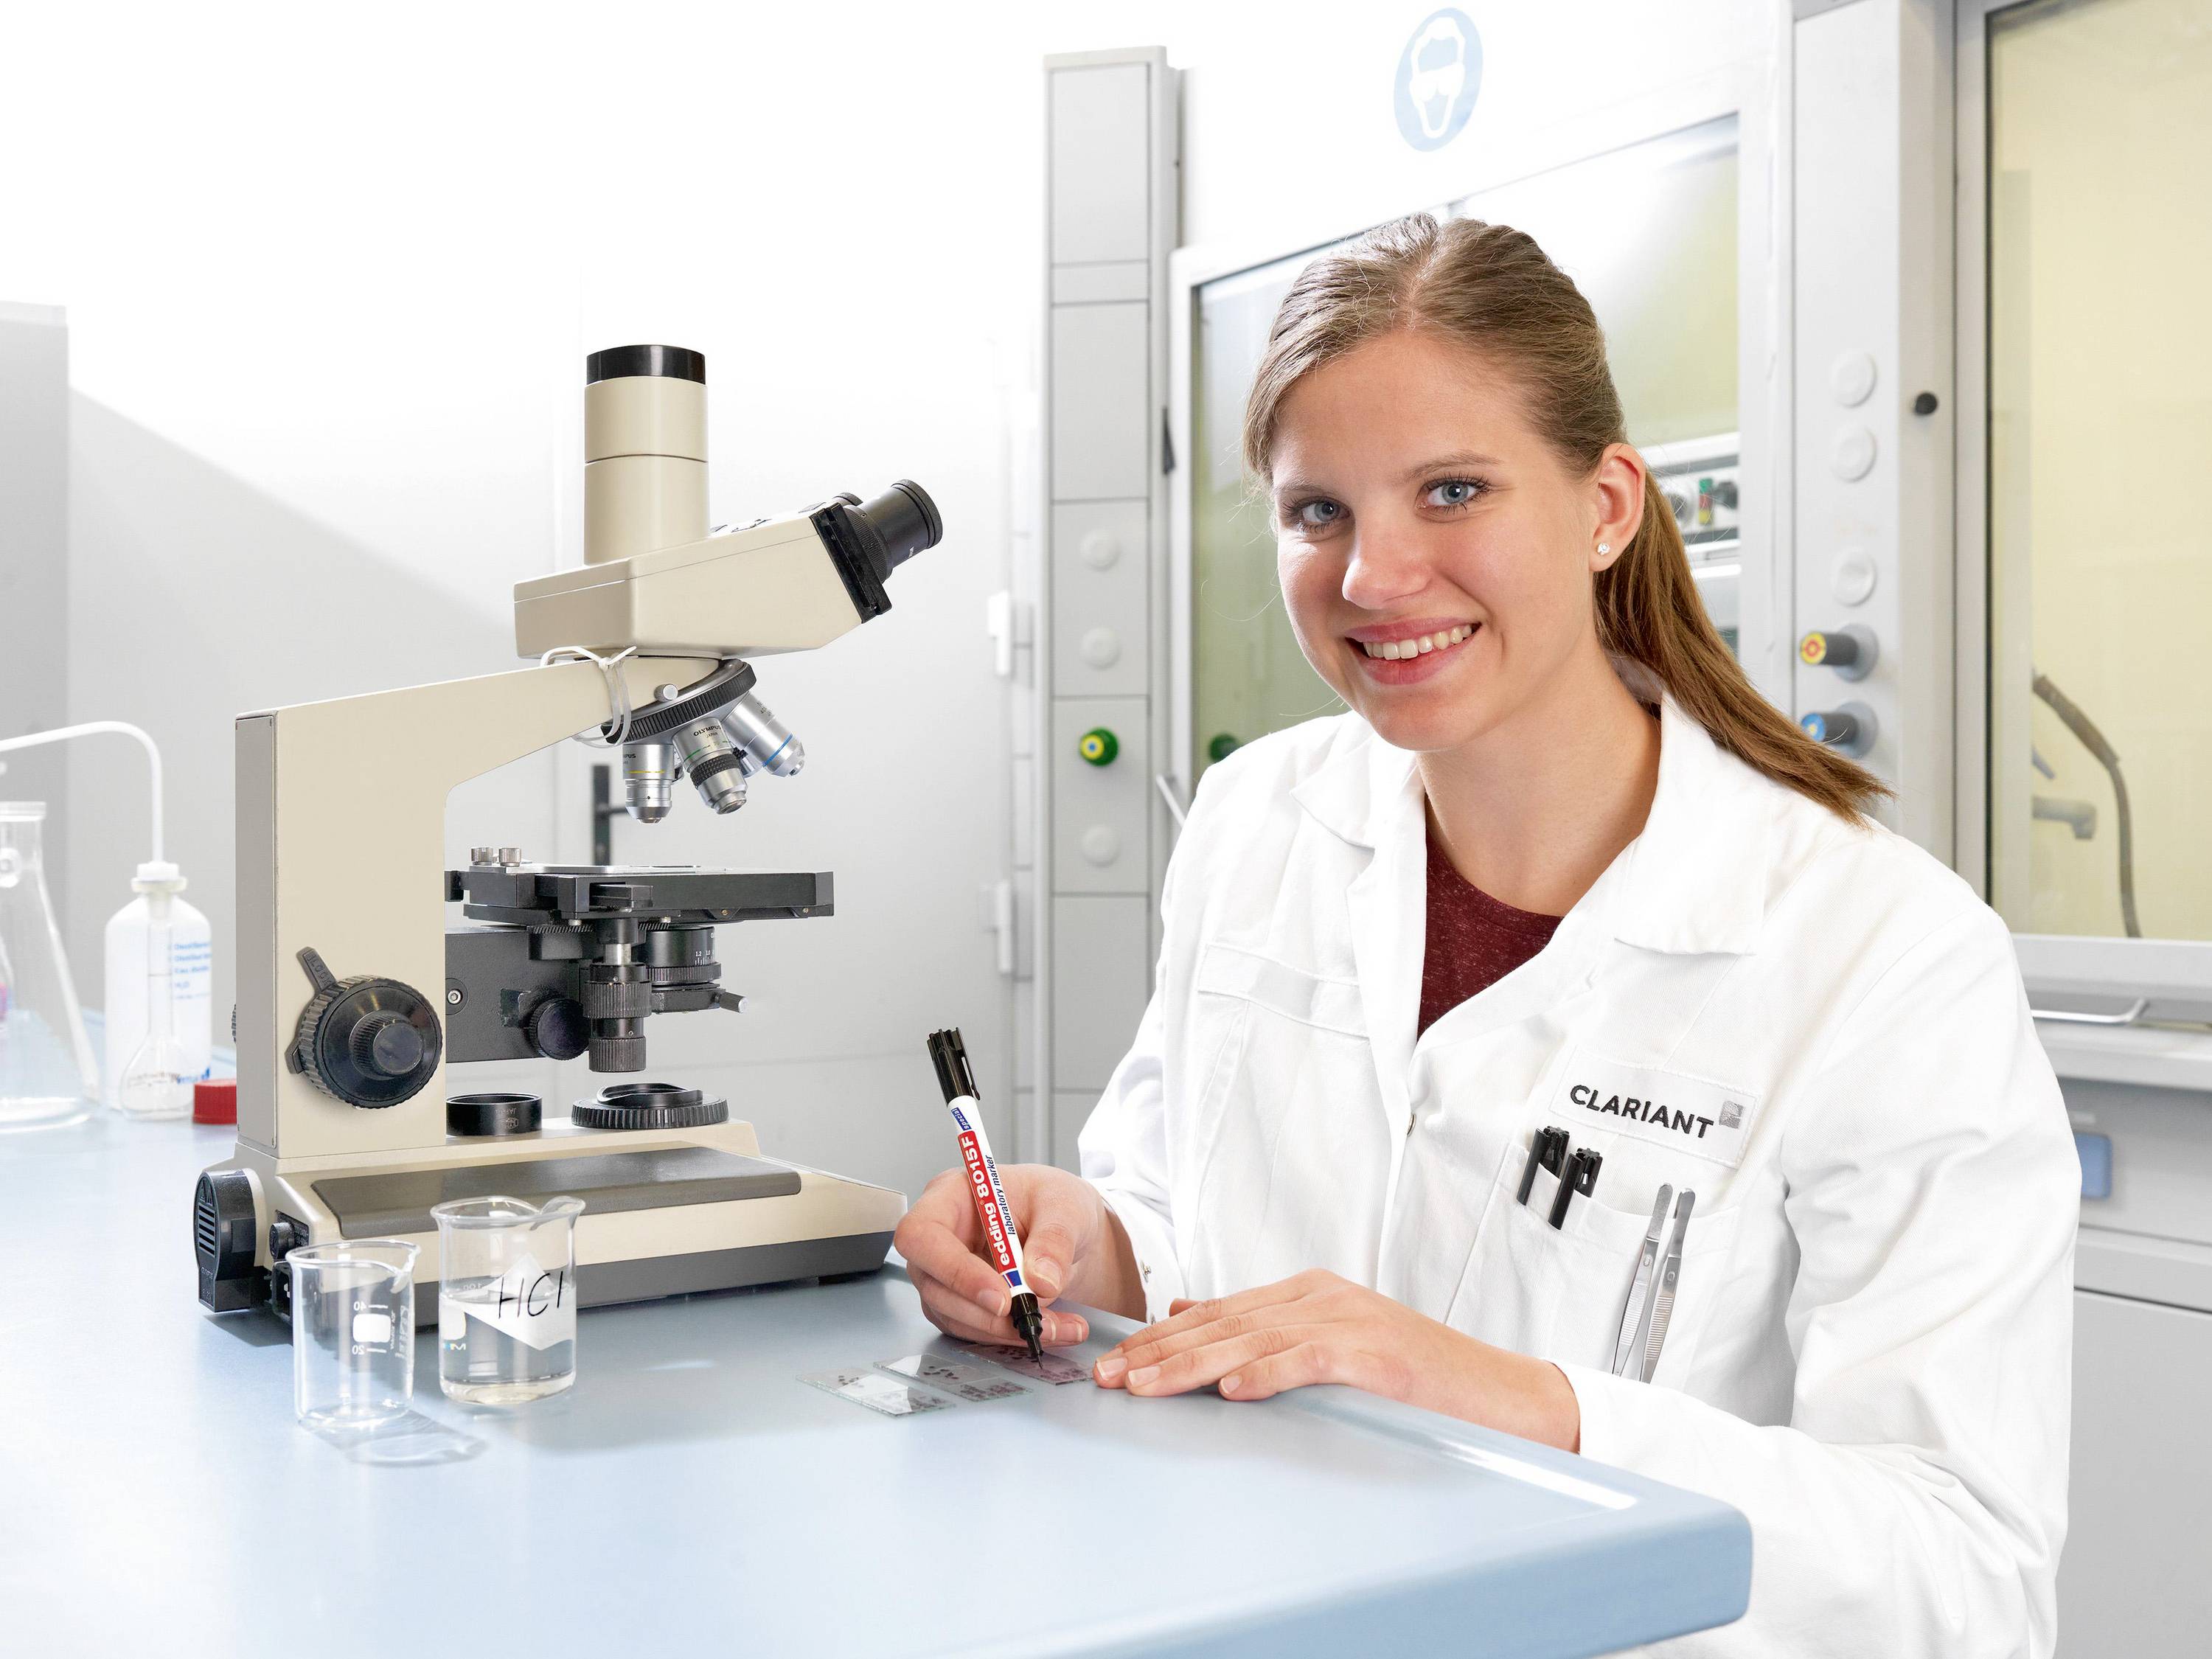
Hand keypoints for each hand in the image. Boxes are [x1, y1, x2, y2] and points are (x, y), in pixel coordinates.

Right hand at [894, 1162, 1141, 1347]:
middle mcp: (940, 1235)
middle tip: (1033, 1319)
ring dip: (1005, 1330)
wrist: (1067, 1229)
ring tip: (1059, 1326)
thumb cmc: (1052, 1201)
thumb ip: (1055, 1239)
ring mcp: (944, 1272)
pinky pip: (974, 1329)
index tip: (1000, 1297)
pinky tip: (1052, 1328)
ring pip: (954, 1315)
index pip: (923, 1234)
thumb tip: (1040, 1281)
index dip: (954, 1269)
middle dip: (985, 1313)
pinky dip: (1012, 1336)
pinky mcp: (959, 1302)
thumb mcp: (1065, 1207)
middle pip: (934, 1284)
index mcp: (951, 1195)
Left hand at [1089, 1268, 1581, 1450]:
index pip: (1217, 1313)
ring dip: (1192, 1366)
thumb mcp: (1331, 1344)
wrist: (1500, 1395)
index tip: (1112, 1362)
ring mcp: (1350, 1321)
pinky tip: (1232, 1390)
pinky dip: (1267, 1373)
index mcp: (1307, 1293)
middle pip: (1222, 1323)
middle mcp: (1322, 1297)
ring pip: (1252, 1340)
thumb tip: (1189, 1314)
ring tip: (1144, 1385)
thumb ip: (1265, 1330)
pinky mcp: (1376, 1354)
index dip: (1159, 1339)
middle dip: (1157, 1353)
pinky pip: (1310, 1361)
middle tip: (1107, 1377)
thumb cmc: (1416, 1381)